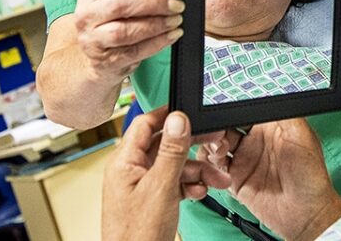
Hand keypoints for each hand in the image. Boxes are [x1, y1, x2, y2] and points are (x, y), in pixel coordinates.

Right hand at [73, 0, 185, 83]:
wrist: (96, 57)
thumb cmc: (113, 20)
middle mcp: (89, 13)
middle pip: (121, 3)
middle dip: (156, 2)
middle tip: (177, 5)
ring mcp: (94, 39)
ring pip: (126, 30)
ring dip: (158, 24)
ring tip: (175, 20)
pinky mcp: (106, 61)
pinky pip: (135, 51)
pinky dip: (158, 42)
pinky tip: (170, 35)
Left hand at [102, 108, 230, 240]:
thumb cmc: (137, 235)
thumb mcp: (160, 187)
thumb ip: (171, 151)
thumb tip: (178, 119)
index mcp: (124, 162)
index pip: (145, 124)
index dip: (168, 115)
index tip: (190, 112)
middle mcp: (132, 171)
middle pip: (165, 146)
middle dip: (192, 147)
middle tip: (214, 142)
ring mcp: (142, 187)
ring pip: (174, 166)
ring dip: (197, 171)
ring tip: (215, 179)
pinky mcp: (152, 201)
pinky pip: (174, 184)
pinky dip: (190, 186)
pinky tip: (200, 192)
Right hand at [202, 119, 340, 240]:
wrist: (306, 213)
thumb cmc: (311, 175)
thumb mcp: (301, 135)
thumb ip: (282, 111)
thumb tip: (267, 92)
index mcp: (269, 125)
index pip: (243, 109)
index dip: (230, 108)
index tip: (221, 108)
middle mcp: (254, 141)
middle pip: (225, 125)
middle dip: (216, 126)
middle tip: (217, 133)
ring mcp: (244, 161)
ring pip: (215, 145)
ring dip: (212, 145)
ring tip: (220, 151)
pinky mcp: (235, 181)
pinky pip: (213, 169)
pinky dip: (209, 166)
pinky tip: (218, 168)